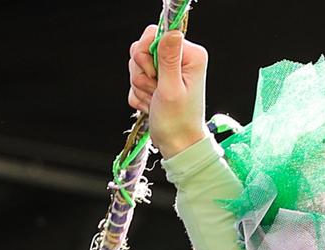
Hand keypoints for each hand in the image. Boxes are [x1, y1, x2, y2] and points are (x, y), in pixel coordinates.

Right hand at [127, 24, 208, 158]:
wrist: (177, 143)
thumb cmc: (178, 121)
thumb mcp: (171, 88)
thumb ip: (169, 58)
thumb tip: (172, 31)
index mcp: (190, 54)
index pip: (155, 33)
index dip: (147, 54)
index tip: (155, 75)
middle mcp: (179, 58)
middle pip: (141, 48)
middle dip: (142, 73)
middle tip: (156, 90)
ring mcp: (166, 69)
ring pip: (136, 64)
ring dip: (140, 86)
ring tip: (155, 99)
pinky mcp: (155, 80)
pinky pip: (134, 79)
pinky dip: (139, 94)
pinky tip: (152, 104)